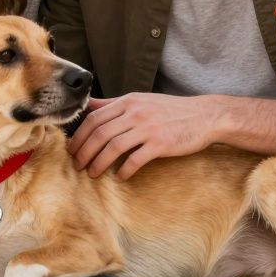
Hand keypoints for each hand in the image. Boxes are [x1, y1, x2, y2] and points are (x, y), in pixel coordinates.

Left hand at [67, 93, 216, 179]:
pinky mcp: (161, 144)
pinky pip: (135, 159)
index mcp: (128, 101)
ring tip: (92, 174)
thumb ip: (113, 103)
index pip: (94, 118)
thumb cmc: (170, 110)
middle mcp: (135, 112)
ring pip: (113, 147)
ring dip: (99, 163)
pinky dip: (124, 170)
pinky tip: (120, 176)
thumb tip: (87, 105)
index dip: (79, 136)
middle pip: (99, 133)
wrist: (204, 116)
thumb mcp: (140, 100)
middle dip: (84, 152)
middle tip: (77, 166)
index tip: (72, 150)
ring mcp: (148, 128)